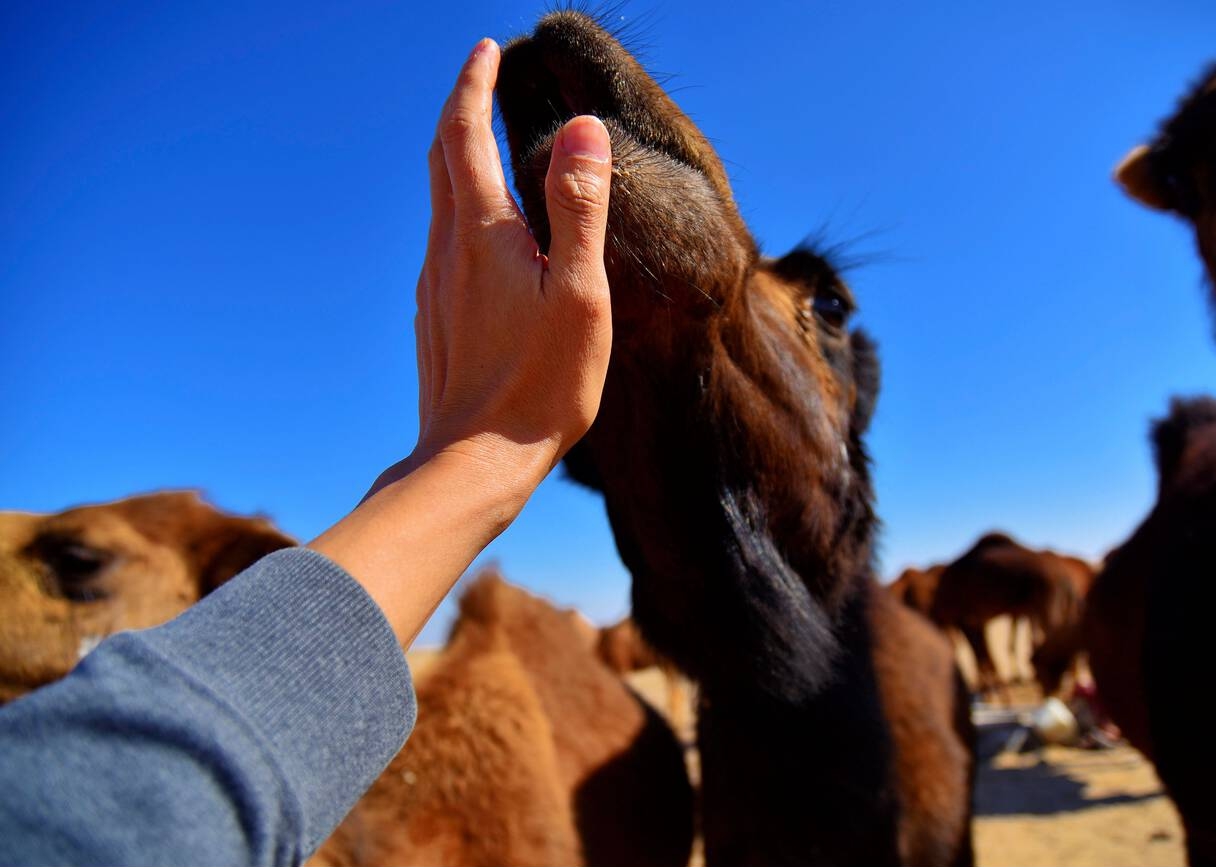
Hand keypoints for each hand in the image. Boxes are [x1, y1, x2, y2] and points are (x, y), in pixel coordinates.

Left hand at [310, 39, 613, 646]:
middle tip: (480, 79)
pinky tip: (479, 232)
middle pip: (441, 160)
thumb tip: (583, 128)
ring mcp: (434, 287)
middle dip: (459, 111)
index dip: (473, 85)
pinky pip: (443, 243)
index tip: (485, 50)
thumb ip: (579, 208)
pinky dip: (458, 208)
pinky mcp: (435, 319)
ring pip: (438, 202)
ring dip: (457, 159)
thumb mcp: (577, 293)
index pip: (465, 134)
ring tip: (483, 141)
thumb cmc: (540, 385)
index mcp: (481, 233)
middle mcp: (446, 251)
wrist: (474, 462)